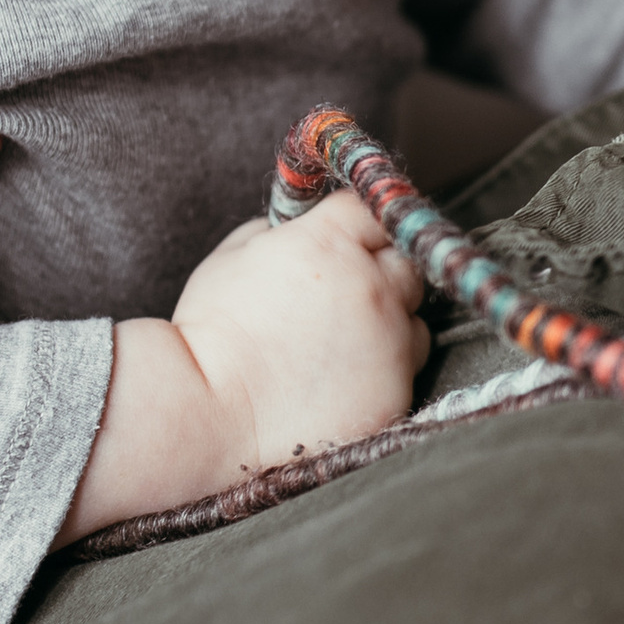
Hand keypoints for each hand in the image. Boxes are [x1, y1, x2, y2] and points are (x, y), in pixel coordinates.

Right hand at [171, 194, 427, 476]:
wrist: (209, 413)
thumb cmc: (208, 332)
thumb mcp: (233, 254)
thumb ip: (283, 231)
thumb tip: (309, 227)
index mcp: (329, 244)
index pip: (373, 211)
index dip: (357, 226)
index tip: (347, 241)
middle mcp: (371, 288)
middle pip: (406, 263)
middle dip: (381, 273)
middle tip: (344, 297)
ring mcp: (389, 344)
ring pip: (415, 323)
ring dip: (390, 327)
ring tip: (341, 348)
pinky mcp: (394, 393)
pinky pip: (405, 374)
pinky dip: (381, 374)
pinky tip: (341, 383)